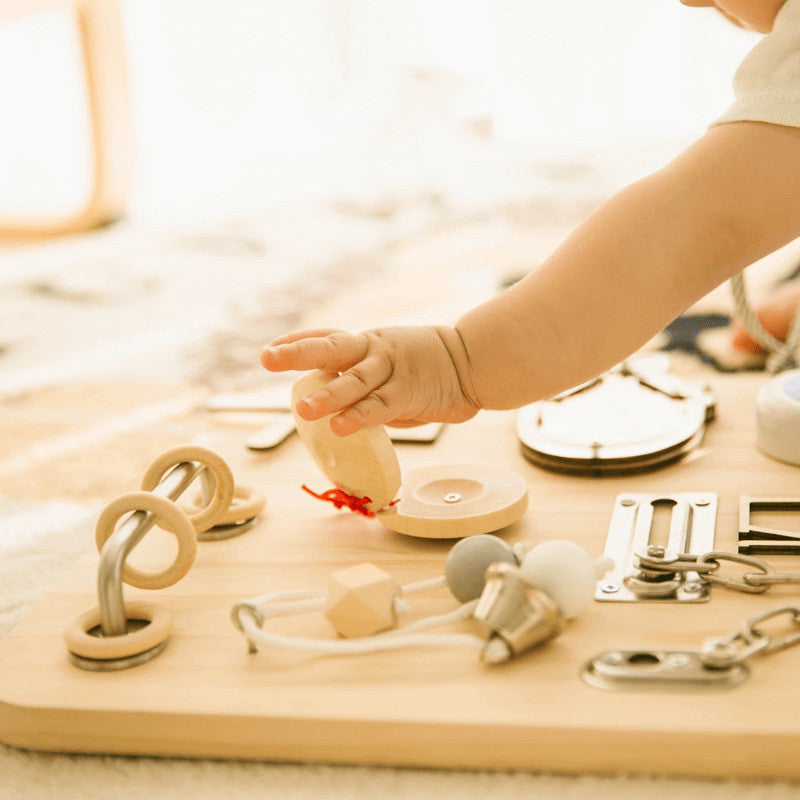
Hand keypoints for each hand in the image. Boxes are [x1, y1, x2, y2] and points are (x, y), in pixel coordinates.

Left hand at [260, 326, 480, 435]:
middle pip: (332, 348)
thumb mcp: (387, 365)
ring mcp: (391, 370)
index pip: (327, 336)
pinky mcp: (408, 393)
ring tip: (303, 409)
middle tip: (268, 358)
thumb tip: (330, 401)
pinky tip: (339, 427)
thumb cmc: (423, 367)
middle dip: (298, 353)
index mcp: (366, 343)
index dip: (297, 341)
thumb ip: (361, 379)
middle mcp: (374, 351)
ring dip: (328, 395)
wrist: (471, 362)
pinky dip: (359, 417)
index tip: (270, 348)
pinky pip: (379, 406)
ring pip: (354, 381)